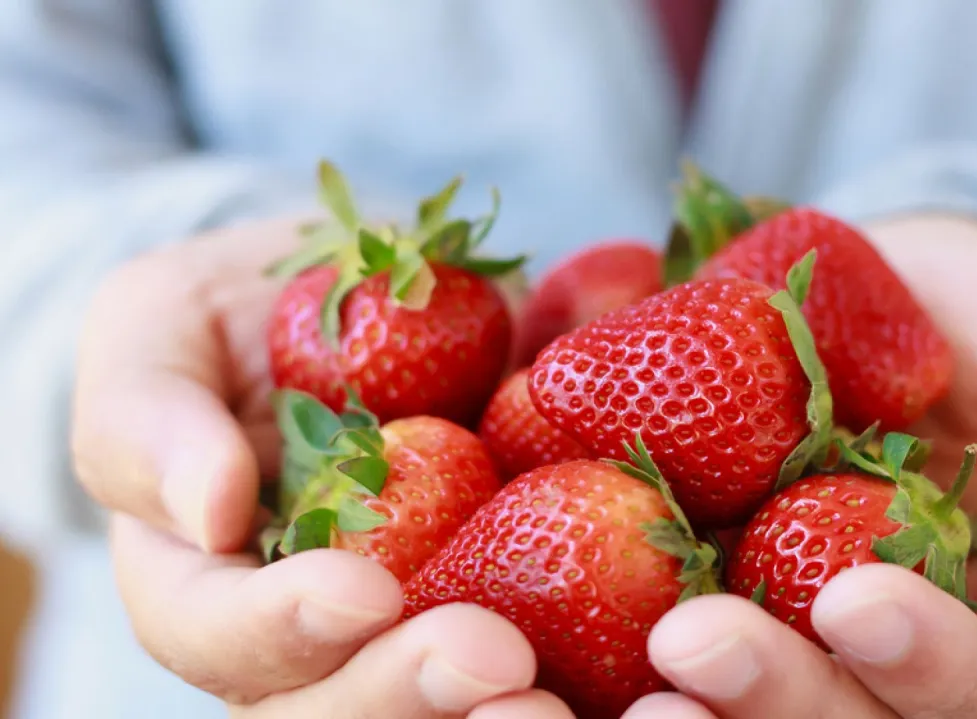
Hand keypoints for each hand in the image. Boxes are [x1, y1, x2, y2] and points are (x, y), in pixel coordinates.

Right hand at [73, 219, 564, 717]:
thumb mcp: (160, 327)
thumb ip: (151, 416)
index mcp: (205, 584)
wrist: (360, 303)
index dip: (281, 629)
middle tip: (494, 661)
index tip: (360, 592)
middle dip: (407, 696)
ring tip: (562, 697)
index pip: (218, 634)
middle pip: (335, 711)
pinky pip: (555, 649)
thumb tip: (210, 511)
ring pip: (439, 709)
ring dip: (496, 715)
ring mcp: (410, 627)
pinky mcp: (509, 597)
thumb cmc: (238, 314)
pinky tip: (657, 659)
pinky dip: (597, 664)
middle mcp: (307, 639)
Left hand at [618, 214, 976, 717]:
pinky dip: (586, 645)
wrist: (886, 306)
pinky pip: (635, 635)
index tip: (856, 601)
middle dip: (774, 700)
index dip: (931, 665)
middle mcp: (895, 665)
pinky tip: (521, 617)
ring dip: (678, 706)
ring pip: (739, 710)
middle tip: (692, 651)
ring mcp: (791, 636)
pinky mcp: (697, 589)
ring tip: (607, 676)